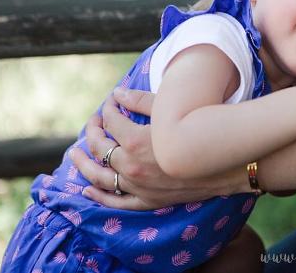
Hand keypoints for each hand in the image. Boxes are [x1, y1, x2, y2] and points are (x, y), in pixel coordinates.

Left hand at [69, 90, 243, 208]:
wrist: (222, 162)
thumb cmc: (196, 129)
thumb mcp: (169, 110)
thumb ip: (141, 100)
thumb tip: (118, 93)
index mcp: (135, 140)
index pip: (111, 120)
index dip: (108, 109)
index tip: (110, 103)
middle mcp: (131, 165)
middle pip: (100, 146)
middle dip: (93, 130)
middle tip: (94, 121)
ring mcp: (137, 186)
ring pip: (99, 176)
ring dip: (83, 163)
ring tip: (73, 153)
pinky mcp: (146, 201)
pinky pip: (115, 201)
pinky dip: (98, 195)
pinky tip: (87, 187)